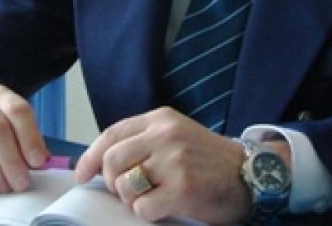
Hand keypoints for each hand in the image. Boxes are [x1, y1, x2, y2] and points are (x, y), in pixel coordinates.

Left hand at [74, 107, 251, 223]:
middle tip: (125, 192)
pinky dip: (147, 213)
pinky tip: (163, 207)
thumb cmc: (208, 160)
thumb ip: (143, 141)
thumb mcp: (176, 136)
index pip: (111, 134)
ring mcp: (174, 161)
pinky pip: (143, 207)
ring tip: (149, 198)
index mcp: (160, 119)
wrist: (248, 174)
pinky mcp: (182, 188)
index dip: (90, 157)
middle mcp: (165, 135)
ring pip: (124, 185)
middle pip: (112, 161)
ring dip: (131, 199)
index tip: (82, 175)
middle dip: (111, 182)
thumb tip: (100, 163)